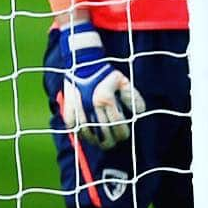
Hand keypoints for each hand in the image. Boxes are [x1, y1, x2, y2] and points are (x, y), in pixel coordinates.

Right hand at [58, 22, 145, 149]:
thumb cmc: (107, 74)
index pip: (116, 124)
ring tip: (102, 143)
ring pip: (87, 133)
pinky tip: (88, 137)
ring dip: (95, 141)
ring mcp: (78, 108)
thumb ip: (133, 97)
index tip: (124, 135)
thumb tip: (140, 113)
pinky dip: (81, 135)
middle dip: (110, 141)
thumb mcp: (124, 82)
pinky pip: (73, 128)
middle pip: (102, 132)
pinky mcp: (67, 108)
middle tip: (113, 142)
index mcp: (105, 99)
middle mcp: (90, 105)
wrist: (84, 64)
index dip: (122, 133)